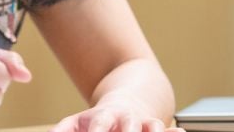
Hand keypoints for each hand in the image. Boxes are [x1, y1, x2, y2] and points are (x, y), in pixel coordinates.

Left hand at [50, 99, 184, 131]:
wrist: (126, 104)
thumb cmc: (96, 121)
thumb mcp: (76, 123)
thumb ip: (63, 131)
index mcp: (104, 116)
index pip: (101, 125)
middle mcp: (127, 118)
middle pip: (129, 128)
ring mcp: (146, 122)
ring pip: (154, 127)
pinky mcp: (160, 128)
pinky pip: (170, 131)